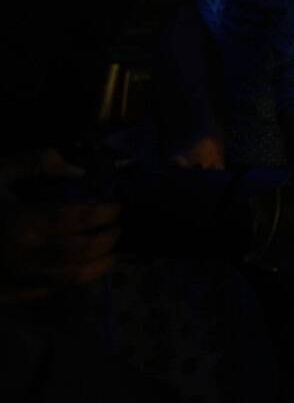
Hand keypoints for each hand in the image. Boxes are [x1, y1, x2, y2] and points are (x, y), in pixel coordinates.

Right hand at [0, 151, 118, 302]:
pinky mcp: (4, 293)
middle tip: (119, 229)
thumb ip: (36, 163)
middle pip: (79, 252)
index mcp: (23, 221)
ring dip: (96, 268)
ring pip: (67, 279)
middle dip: (106, 240)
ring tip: (112, 255)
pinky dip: (67, 282)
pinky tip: (78, 272)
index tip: (117, 207)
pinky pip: (43, 291)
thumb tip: (76, 167)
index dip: (104, 212)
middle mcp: (23, 254)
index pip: (78, 218)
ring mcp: (13, 278)